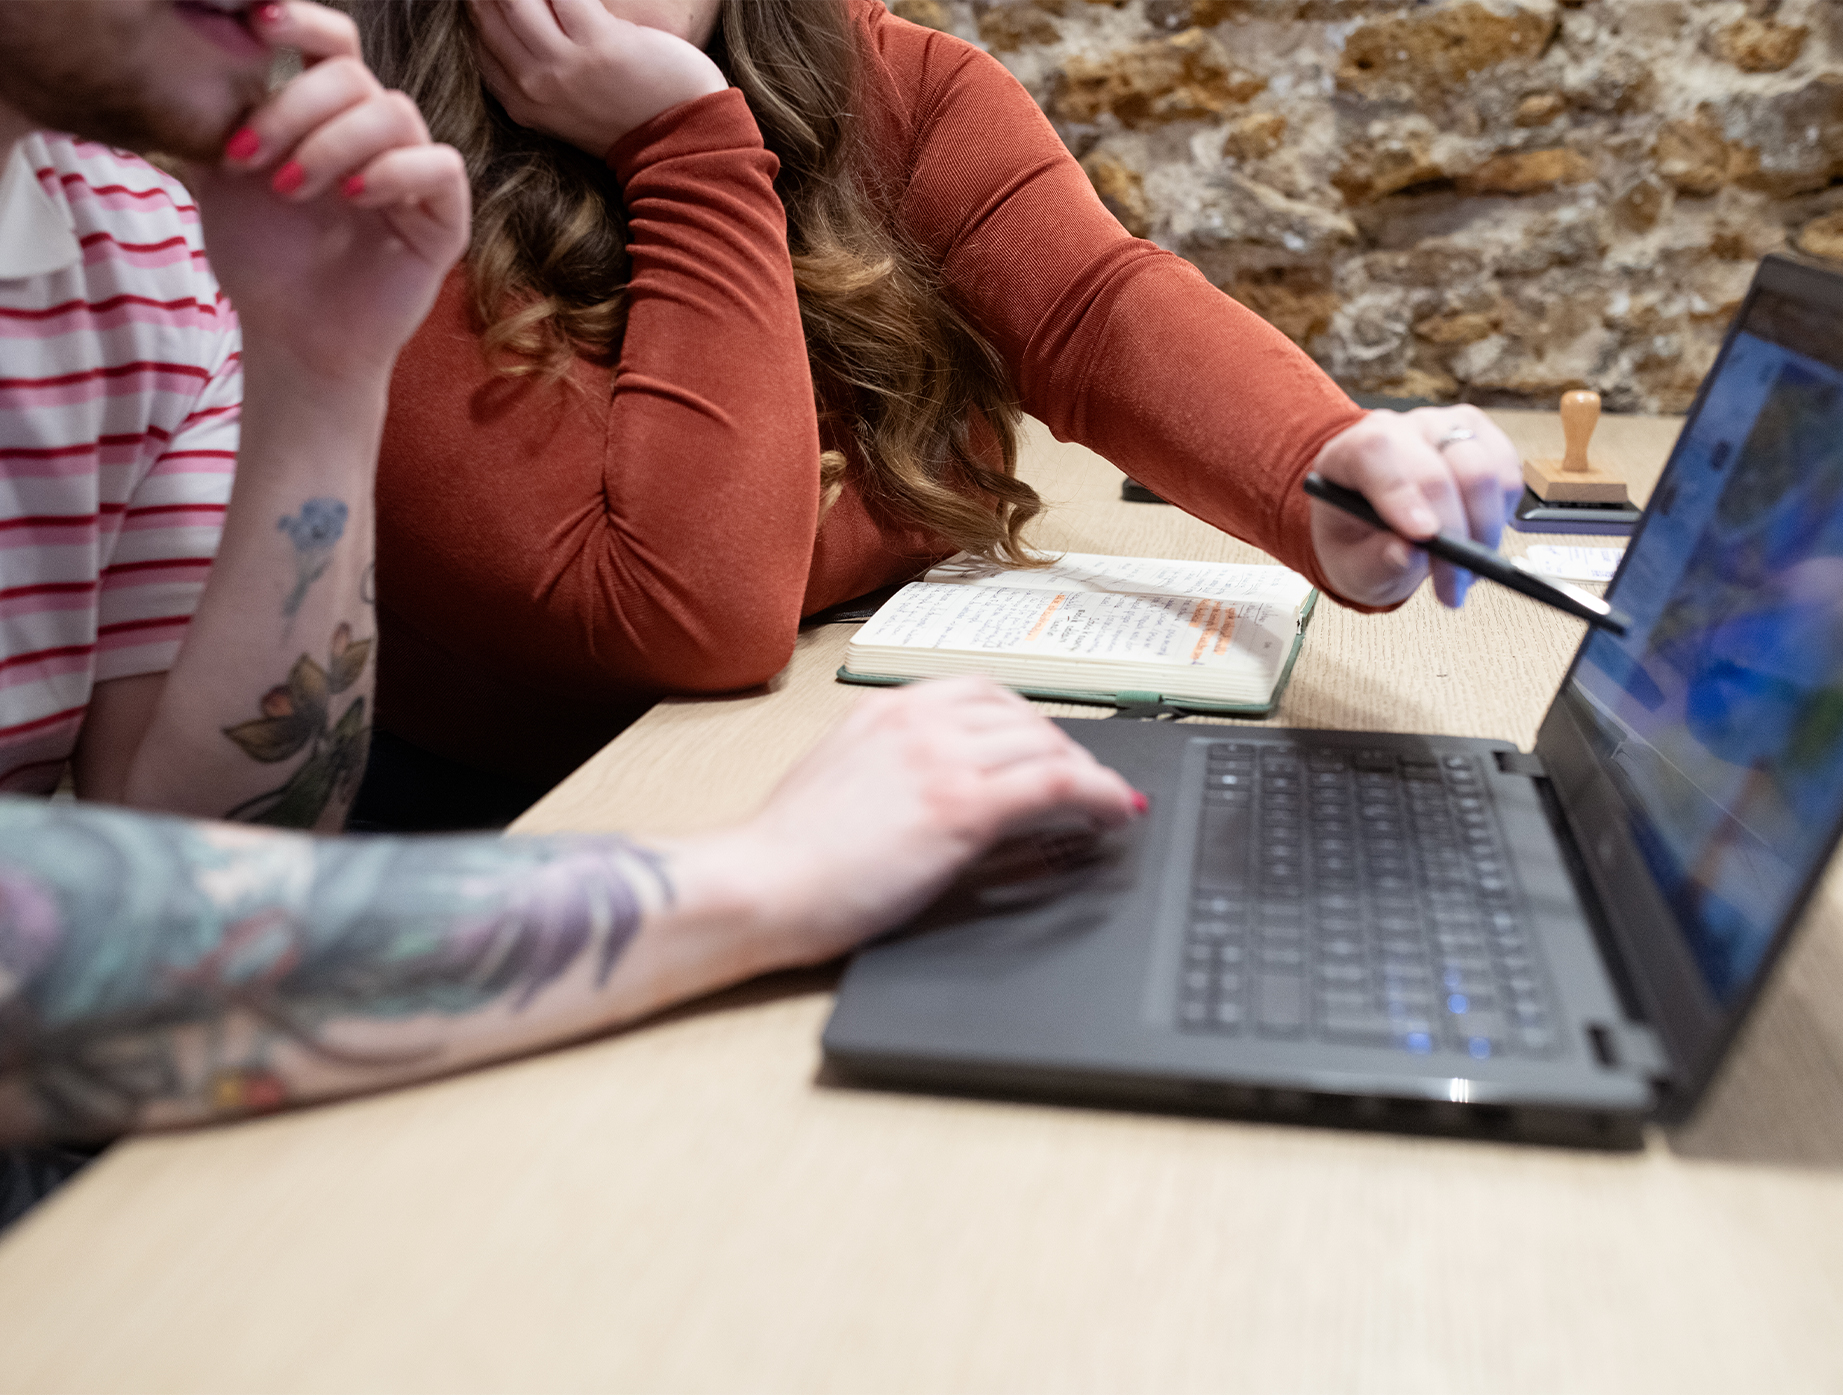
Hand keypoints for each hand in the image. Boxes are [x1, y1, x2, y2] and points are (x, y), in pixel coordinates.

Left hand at [196, 1, 469, 385]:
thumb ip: (212, 117)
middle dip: (296, 107)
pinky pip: (439, 166)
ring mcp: (413, 172)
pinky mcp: (445, 216)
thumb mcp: (219, 178)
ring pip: (395, 113)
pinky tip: (355, 198)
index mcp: (326, 114)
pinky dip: (394, 172)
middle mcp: (374, 134)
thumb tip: (185, 51)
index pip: (331, 45)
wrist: (293, 336)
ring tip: (292, 189)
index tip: (256, 23)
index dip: (302, 23)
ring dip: (334, 143)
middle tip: (252, 156)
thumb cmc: (264, 261)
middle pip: (354, 75)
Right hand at [471, 0, 728, 157]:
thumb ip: (537, 72)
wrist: (681, 144)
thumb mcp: (567, 107)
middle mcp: (533, 86)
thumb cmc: (631, 118)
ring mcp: (563, 67)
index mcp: (520, 101)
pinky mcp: (598, 44)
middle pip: (487, 13)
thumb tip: (521, 19)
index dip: (479, 4)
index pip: (477, 37)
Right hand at [683, 678, 1143, 968]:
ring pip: (1046, 744)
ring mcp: (941, 759)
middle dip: (1061, 748)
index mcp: (884, 710)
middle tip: (1084, 783)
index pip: (980, 693)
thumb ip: (891, 767)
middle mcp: (917, 721)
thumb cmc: (785, 853)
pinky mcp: (962, 807)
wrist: (759, 884)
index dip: (1027, 722)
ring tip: (1104, 802)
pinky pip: (1056, 784)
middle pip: (1022, 716)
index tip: (1048, 747)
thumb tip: (936, 788)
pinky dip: (1099, 793)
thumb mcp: (840, 780)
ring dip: (1086, 771)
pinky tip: (1115, 813)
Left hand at [1308, 406, 1523, 608]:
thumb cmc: (1357, 540)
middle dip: (1455, 534)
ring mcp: (1446, 429)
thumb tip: (1408, 554)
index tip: (1425, 538)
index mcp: (1352, 450)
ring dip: (1483, 533)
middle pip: (1443, 467)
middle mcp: (1402, 429)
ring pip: (1485, 472)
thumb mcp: (1351, 564)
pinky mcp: (1484, 441)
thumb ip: (1374, 561)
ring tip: (1464, 572)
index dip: (1404, 494)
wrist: (1374, 529)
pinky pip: (1508, 479)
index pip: (1377, 452)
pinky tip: (1477, 543)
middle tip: (1453, 585)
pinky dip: (1500, 520)